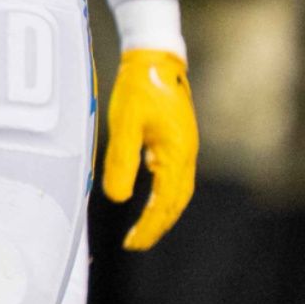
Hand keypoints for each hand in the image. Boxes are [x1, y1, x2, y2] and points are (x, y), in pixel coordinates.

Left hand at [102, 47, 196, 249]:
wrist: (156, 58)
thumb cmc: (139, 88)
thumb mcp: (125, 125)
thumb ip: (122, 161)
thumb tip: (117, 199)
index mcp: (177, 155)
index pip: (166, 203)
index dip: (150, 226)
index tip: (133, 244)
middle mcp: (187, 156)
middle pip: (176, 202)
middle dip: (157, 226)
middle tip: (136, 244)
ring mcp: (185, 148)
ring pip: (178, 191)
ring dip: (162, 213)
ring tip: (143, 229)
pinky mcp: (179, 141)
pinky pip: (174, 177)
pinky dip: (164, 194)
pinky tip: (150, 197)